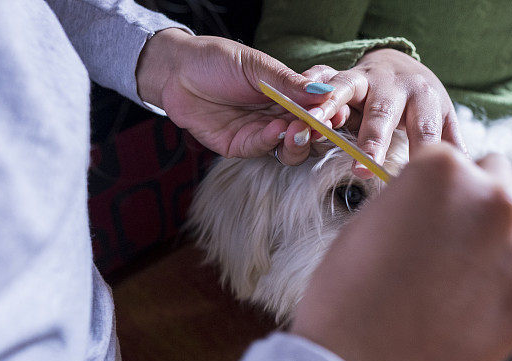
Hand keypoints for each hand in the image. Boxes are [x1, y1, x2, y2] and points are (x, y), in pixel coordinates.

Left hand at [136, 29, 334, 163]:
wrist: (176, 71)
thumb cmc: (216, 61)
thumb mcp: (257, 66)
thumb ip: (288, 82)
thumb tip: (324, 91)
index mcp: (286, 95)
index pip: (315, 110)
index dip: (327, 114)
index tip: (335, 111)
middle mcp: (277, 116)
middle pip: (307, 134)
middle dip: (315, 132)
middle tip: (318, 126)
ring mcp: (259, 133)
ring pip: (289, 149)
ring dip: (297, 141)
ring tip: (297, 129)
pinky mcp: (239, 146)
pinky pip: (261, 149)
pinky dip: (271, 141)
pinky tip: (276, 129)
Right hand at [290, 144, 511, 360]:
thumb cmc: (348, 295)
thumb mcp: (371, 221)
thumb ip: (416, 200)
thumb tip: (441, 204)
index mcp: (443, 167)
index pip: (455, 162)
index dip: (437, 194)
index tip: (426, 219)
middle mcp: (490, 195)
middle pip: (496, 180)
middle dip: (473, 205)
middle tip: (445, 247)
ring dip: (497, 242)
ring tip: (459, 285)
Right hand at [300, 48, 465, 177]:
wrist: (404, 66)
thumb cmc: (423, 105)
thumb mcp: (442, 121)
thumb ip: (451, 145)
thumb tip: (469, 174)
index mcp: (426, 100)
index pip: (424, 133)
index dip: (419, 156)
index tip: (414, 182)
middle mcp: (397, 85)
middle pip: (385, 113)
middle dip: (373, 140)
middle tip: (364, 167)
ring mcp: (369, 77)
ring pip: (349, 90)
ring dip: (331, 108)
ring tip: (315, 126)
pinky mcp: (347, 74)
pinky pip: (326, 80)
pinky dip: (313, 91)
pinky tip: (299, 106)